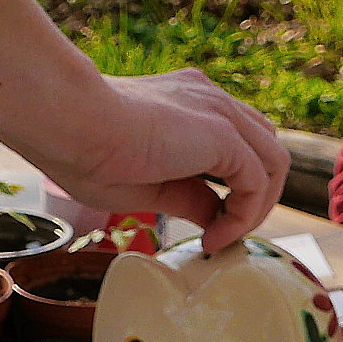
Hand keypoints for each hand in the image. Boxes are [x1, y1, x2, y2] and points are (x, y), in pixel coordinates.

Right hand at [44, 68, 289, 252]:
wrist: (69, 122)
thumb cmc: (84, 151)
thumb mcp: (146, 185)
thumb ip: (186, 197)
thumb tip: (215, 219)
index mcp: (189, 105)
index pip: (236, 146)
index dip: (233, 192)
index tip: (208, 229)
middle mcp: (212, 101)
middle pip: (264, 149)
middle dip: (254, 198)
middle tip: (224, 235)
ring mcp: (221, 112)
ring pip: (273, 162)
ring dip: (257, 209)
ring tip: (224, 240)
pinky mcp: (223, 133)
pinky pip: (259, 180)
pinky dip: (245, 216)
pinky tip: (215, 237)